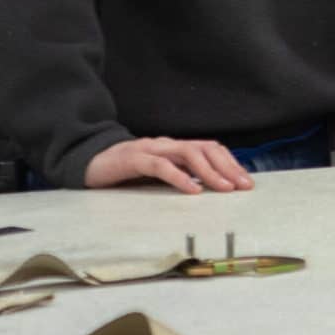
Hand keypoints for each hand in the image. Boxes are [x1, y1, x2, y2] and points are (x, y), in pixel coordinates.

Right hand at [83, 137, 253, 193]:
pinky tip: (193, 190)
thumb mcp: (158, 175)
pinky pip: (160, 166)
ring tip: (224, 188)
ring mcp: (151, 149)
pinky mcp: (133, 159)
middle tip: (242, 187)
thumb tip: (209, 190)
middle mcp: (168, 144)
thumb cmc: (127, 171)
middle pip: (205, 148)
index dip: (231, 163)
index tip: (246, 182)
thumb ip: (180, 176)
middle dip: (228, 167)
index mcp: (176, 148)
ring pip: (188, 153)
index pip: (211, 149)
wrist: (88, 161)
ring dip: (210, 171)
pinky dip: (179, 177)